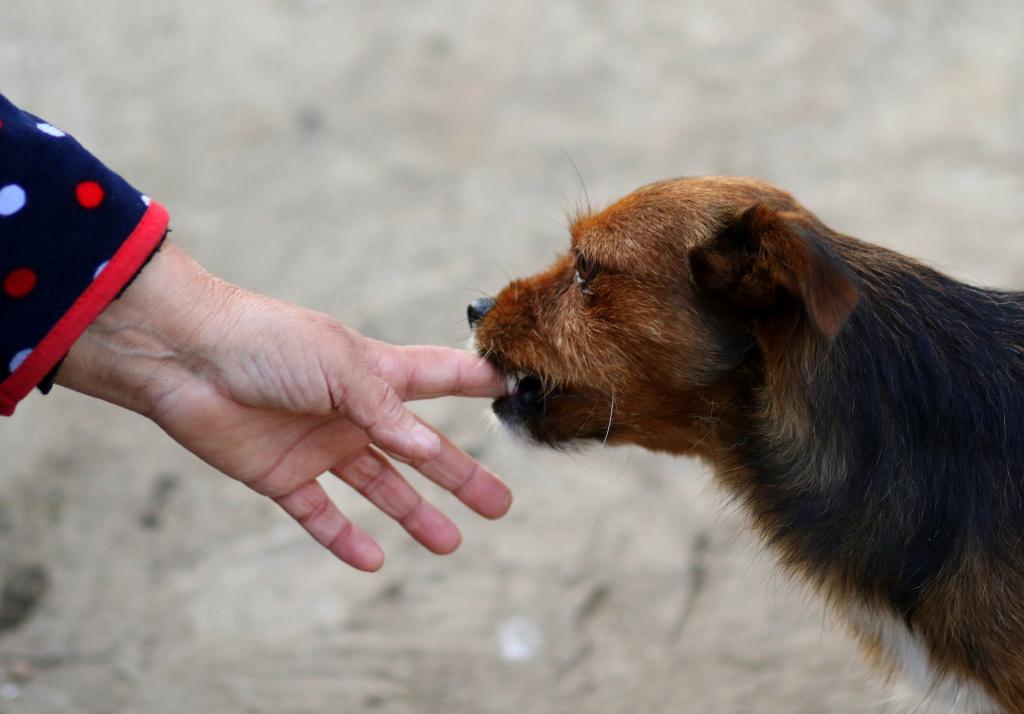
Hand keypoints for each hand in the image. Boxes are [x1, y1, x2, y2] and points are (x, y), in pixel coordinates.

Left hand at [55, 241, 510, 570]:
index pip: (441, 377)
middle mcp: (354, 411)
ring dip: (414, 514)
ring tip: (450, 543)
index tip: (515, 389)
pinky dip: (343, 538)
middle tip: (500, 505)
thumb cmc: (268, 343)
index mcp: (375, 372)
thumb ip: (388, 410)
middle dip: (461, 476)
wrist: (184, 356)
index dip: (477, 383)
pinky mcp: (281, 474)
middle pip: (420, 450)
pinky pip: (319, 514)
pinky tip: (373, 560)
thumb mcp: (342, 367)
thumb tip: (432, 447)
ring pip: (380, 486)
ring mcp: (320, 444)